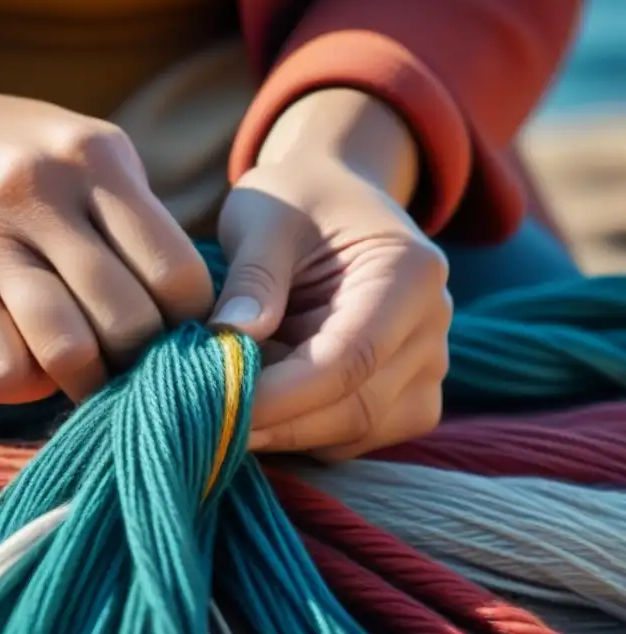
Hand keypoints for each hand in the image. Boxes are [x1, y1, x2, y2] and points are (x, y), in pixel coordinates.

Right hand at [0, 57, 212, 403]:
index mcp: (96, 159)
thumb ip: (140, 217)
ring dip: (90, 383)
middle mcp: (42, 194)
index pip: (177, 273)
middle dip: (145, 362)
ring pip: (68, 350)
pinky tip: (32, 366)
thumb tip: (197, 309)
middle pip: (129, 320)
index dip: (191, 321)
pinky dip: (27, 385)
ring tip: (92, 375)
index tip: (181, 332)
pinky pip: (0, 367)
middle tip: (139, 365)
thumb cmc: (21, 155)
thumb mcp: (89, 152)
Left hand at [212, 153, 451, 461]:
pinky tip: (257, 399)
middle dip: (275, 421)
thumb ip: (252, 278)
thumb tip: (230, 337)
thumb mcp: (264, 219)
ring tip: (225, 397)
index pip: (347, 360)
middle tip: (202, 417)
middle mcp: (431, 329)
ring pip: (353, 434)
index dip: (280, 396)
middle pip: (355, 408)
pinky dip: (298, 430)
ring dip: (283, 430)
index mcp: (410, 275)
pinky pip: (351, 437)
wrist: (335, 196)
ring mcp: (426, 369)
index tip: (213, 404)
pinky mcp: (405, 398)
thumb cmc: (297, 200)